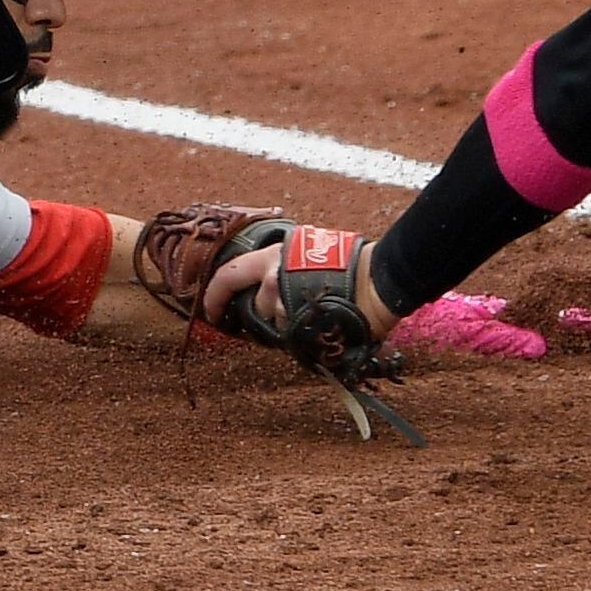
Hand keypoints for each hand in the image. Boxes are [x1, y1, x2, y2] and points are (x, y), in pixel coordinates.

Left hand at [201, 238, 392, 341]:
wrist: (380, 280)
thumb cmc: (352, 261)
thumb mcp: (308, 250)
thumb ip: (285, 264)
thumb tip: (269, 280)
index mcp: (272, 257)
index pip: (229, 276)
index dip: (214, 297)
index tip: (211, 312)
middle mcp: (273, 280)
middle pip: (254, 309)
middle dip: (266, 317)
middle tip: (290, 314)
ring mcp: (287, 306)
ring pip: (275, 327)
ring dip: (290, 326)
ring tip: (317, 314)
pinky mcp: (301, 330)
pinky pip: (292, 341)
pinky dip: (303, 338)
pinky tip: (322, 326)